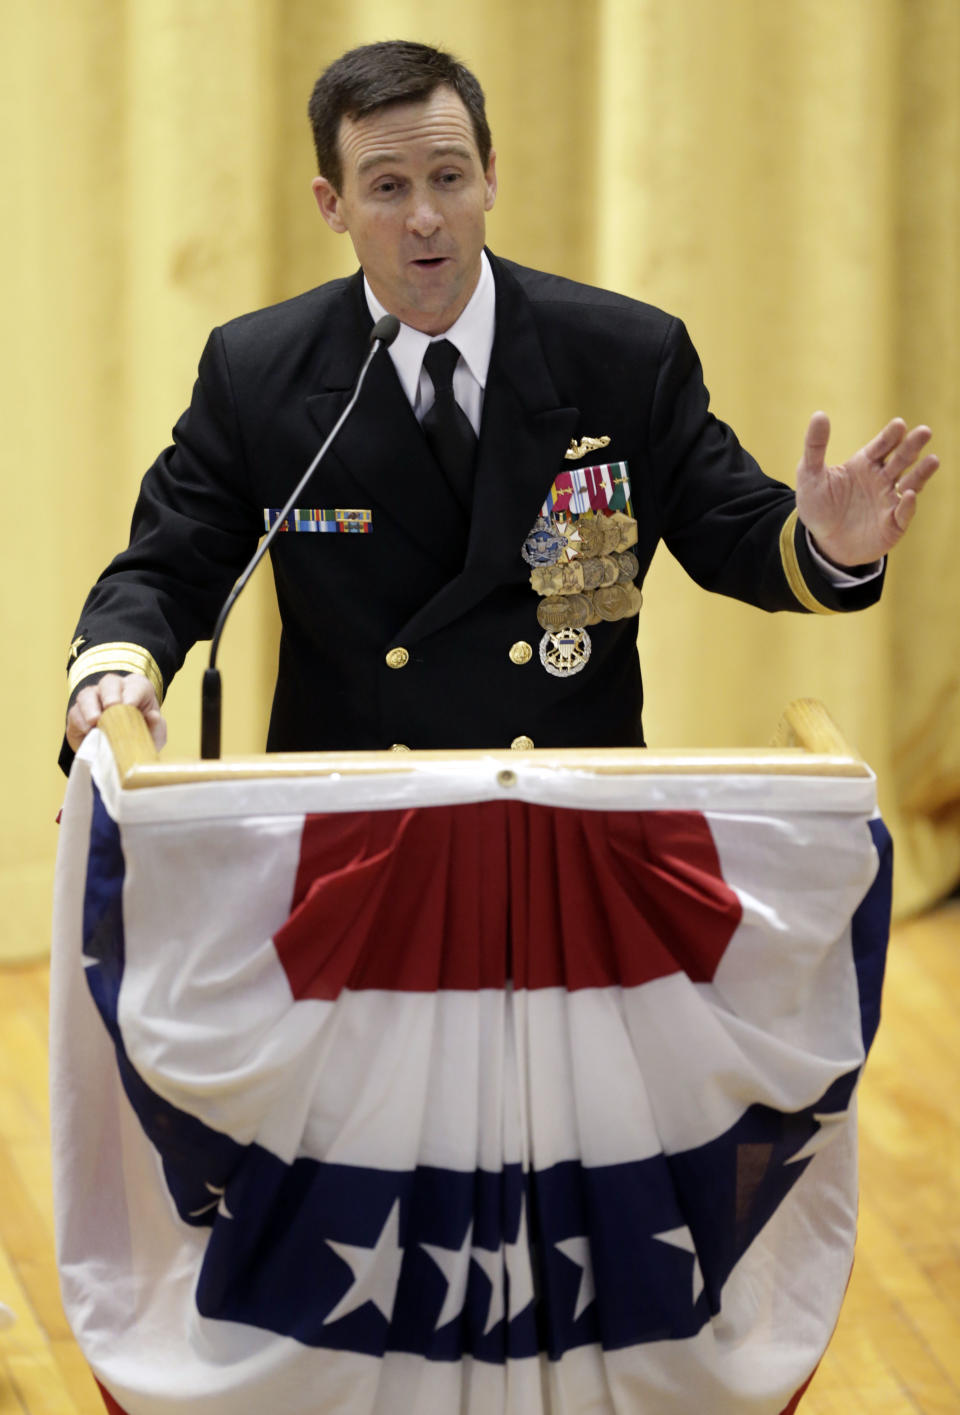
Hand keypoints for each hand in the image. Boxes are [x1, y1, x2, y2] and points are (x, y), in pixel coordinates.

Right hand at [66, 673, 166, 752]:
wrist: (122, 752)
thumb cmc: (141, 736)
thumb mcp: (155, 733)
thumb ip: (157, 725)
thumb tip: (153, 716)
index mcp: (136, 689)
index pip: (135, 685)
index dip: (133, 693)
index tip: (131, 705)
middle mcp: (113, 690)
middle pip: (109, 682)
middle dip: (111, 694)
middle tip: (112, 707)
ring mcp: (93, 700)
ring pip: (87, 693)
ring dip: (91, 706)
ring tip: (95, 720)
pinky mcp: (77, 715)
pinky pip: (75, 713)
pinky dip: (81, 721)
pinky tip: (88, 731)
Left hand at [795, 413, 938, 566]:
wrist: (821, 542)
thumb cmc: (818, 505)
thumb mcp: (810, 474)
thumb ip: (815, 446)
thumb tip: (819, 414)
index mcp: (865, 463)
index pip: (881, 445)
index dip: (890, 436)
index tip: (898, 424)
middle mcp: (882, 479)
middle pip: (901, 459)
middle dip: (912, 446)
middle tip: (924, 431)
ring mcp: (889, 501)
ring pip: (911, 483)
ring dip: (922, 472)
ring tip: (933, 460)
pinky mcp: (893, 524)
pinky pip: (903, 514)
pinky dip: (907, 505)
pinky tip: (909, 494)